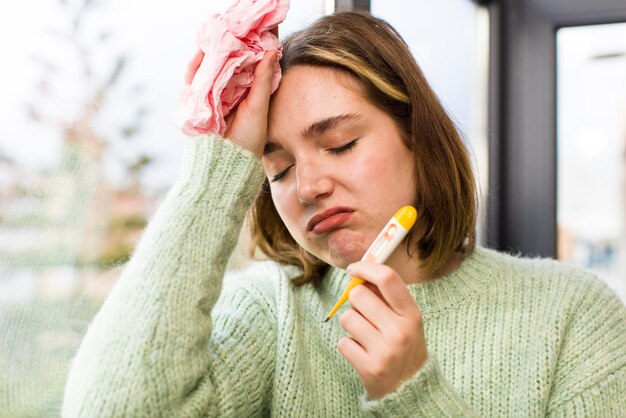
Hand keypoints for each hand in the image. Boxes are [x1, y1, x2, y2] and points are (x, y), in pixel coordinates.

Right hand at [184, 27, 279, 158]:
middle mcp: (232, 90)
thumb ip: (263, 80)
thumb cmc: (248, 140)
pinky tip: (200, 56)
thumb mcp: (259, 107)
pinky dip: (195, 67)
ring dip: (210, 53)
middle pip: (227, 61)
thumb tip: (272, 51)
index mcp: (249, 90)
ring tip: (214, 38)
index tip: (251, 29)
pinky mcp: (199, 101)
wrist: (226, 162)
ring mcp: (214, 94)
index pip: (248, 62)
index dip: (249, 45)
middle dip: (226, 45)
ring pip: (210, 67)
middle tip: (228, 27)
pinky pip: (194, 80)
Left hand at [337, 262, 427, 399]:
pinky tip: (362, 353)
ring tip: (364, 336)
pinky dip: (348, 346)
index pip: (387, 278)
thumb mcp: (406, 321)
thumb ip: (387, 298)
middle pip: (359, 295)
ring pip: (347, 317)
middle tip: (364, 315)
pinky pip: (343, 342)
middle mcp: (400, 331)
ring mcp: (385, 350)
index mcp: (412, 314)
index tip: (353, 269)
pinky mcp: (369, 367)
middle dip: (355, 302)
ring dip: (351, 325)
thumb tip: (361, 275)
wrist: (410, 390)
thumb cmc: (404, 347)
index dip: (366, 268)